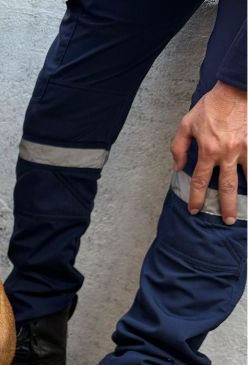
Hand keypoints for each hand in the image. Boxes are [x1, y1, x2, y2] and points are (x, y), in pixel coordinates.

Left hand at [170, 81, 246, 223]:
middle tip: (228, 220)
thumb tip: (178, 167)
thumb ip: (179, 148)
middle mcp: (228, 153)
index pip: (199, 181)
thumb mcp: (186, 124)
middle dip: (226, 206)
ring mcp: (246, 148)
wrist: (237, 89)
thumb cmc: (211, 105)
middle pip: (226, 186)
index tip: (194, 209)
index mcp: (208, 150)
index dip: (195, 197)